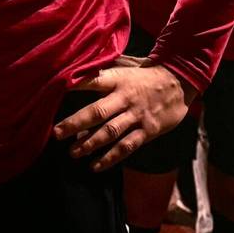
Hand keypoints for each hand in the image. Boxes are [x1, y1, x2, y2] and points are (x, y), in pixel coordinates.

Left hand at [52, 57, 188, 170]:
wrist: (179, 81)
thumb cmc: (144, 74)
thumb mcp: (124, 66)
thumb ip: (102, 71)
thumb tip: (74, 72)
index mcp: (117, 79)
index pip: (92, 81)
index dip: (74, 86)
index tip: (54, 93)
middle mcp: (125, 98)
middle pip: (97, 112)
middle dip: (75, 123)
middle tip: (56, 134)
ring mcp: (137, 116)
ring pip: (110, 132)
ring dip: (89, 144)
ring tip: (72, 153)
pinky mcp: (148, 131)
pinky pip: (127, 147)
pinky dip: (110, 158)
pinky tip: (95, 166)